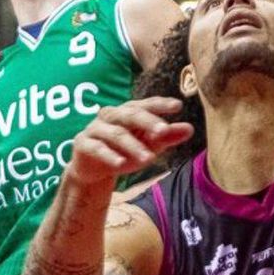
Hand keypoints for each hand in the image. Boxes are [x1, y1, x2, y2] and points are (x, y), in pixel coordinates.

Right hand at [66, 97, 193, 185]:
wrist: (94, 170)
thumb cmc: (125, 152)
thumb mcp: (149, 146)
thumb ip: (167, 137)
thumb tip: (190, 129)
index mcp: (128, 111)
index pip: (145, 104)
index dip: (160, 104)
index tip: (178, 106)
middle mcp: (111, 115)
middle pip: (130, 114)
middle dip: (148, 122)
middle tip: (163, 131)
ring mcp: (95, 129)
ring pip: (115, 133)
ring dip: (133, 145)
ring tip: (149, 159)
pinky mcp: (83, 144)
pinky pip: (96, 148)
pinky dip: (109, 155)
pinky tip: (121, 164)